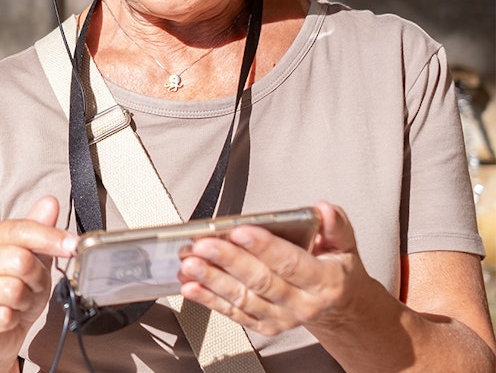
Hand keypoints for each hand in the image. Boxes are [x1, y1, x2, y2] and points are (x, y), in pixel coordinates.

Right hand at [0, 196, 78, 371]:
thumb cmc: (12, 295)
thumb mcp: (31, 260)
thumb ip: (38, 230)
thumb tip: (50, 202)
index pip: (20, 230)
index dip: (51, 238)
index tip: (72, 245)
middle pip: (19, 260)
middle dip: (37, 278)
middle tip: (33, 287)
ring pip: (13, 290)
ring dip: (25, 301)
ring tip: (18, 303)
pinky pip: (3, 315)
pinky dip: (13, 320)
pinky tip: (6, 318)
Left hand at [176, 201, 372, 336]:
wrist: (340, 307)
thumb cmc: (335, 269)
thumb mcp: (345, 244)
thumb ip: (335, 226)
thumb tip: (323, 209)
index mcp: (325, 281)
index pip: (292, 263)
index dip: (264, 247)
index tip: (239, 231)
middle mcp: (303, 304)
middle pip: (261, 281)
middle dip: (228, 260)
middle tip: (203, 245)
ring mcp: (282, 317)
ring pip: (243, 298)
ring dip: (212, 281)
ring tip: (189, 264)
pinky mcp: (265, 325)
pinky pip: (234, 313)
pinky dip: (209, 300)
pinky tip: (191, 286)